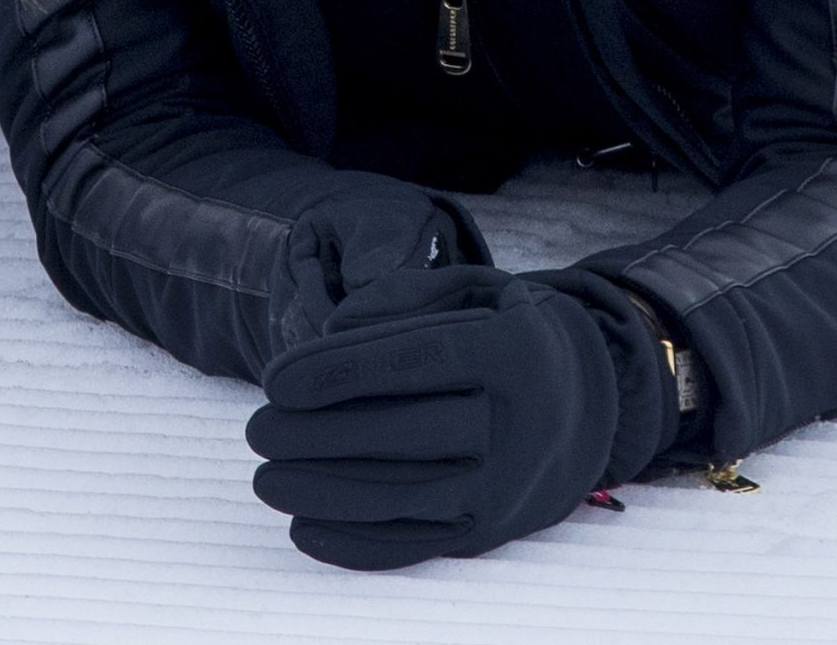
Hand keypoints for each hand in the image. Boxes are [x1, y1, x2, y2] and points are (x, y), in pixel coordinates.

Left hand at [246, 265, 674, 569]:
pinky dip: (356, 544)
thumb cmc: (503, 332)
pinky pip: (416, 545)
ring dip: (324, 493)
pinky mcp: (489, 534)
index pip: (416, 362)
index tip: (276, 380)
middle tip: (254, 429)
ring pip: (403, 498)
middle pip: (403, 435)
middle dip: (317, 435)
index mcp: (514, 352)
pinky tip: (304, 528)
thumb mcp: (472, 289)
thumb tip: (330, 332)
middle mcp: (519, 427)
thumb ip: (403, 296)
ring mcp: (507, 490)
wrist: (582, 403)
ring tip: (265, 477)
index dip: (340, 372)